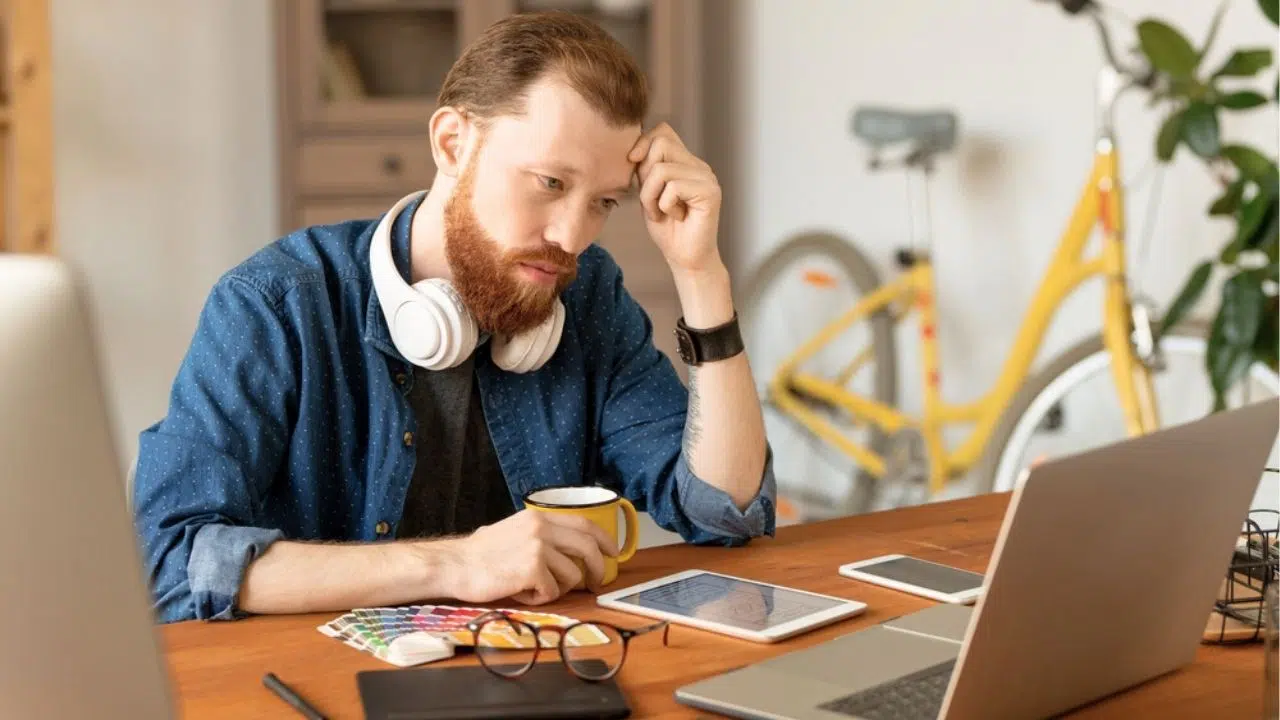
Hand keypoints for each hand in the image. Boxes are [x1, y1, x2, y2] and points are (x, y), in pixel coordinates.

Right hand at [445, 510, 618, 604]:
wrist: (456, 566)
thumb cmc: (480, 554)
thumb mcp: (514, 531)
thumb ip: (542, 535)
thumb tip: (568, 550)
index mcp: (539, 517)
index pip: (584, 523)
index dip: (603, 538)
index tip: (612, 551)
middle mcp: (541, 528)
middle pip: (587, 547)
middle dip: (598, 568)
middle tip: (596, 583)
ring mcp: (539, 548)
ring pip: (572, 575)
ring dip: (557, 588)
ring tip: (533, 587)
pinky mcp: (533, 569)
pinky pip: (552, 591)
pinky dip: (540, 597)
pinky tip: (521, 591)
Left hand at [628, 123, 723, 274]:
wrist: (685, 259)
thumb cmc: (667, 229)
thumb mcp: (648, 193)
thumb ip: (644, 169)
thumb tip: (633, 150)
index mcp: (686, 162)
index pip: (663, 131)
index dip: (643, 143)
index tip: (632, 163)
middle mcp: (699, 166)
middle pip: (661, 144)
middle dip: (645, 175)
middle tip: (651, 201)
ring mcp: (707, 178)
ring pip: (662, 169)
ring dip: (651, 196)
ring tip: (661, 212)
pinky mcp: (710, 193)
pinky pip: (673, 188)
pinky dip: (664, 206)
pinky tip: (675, 217)